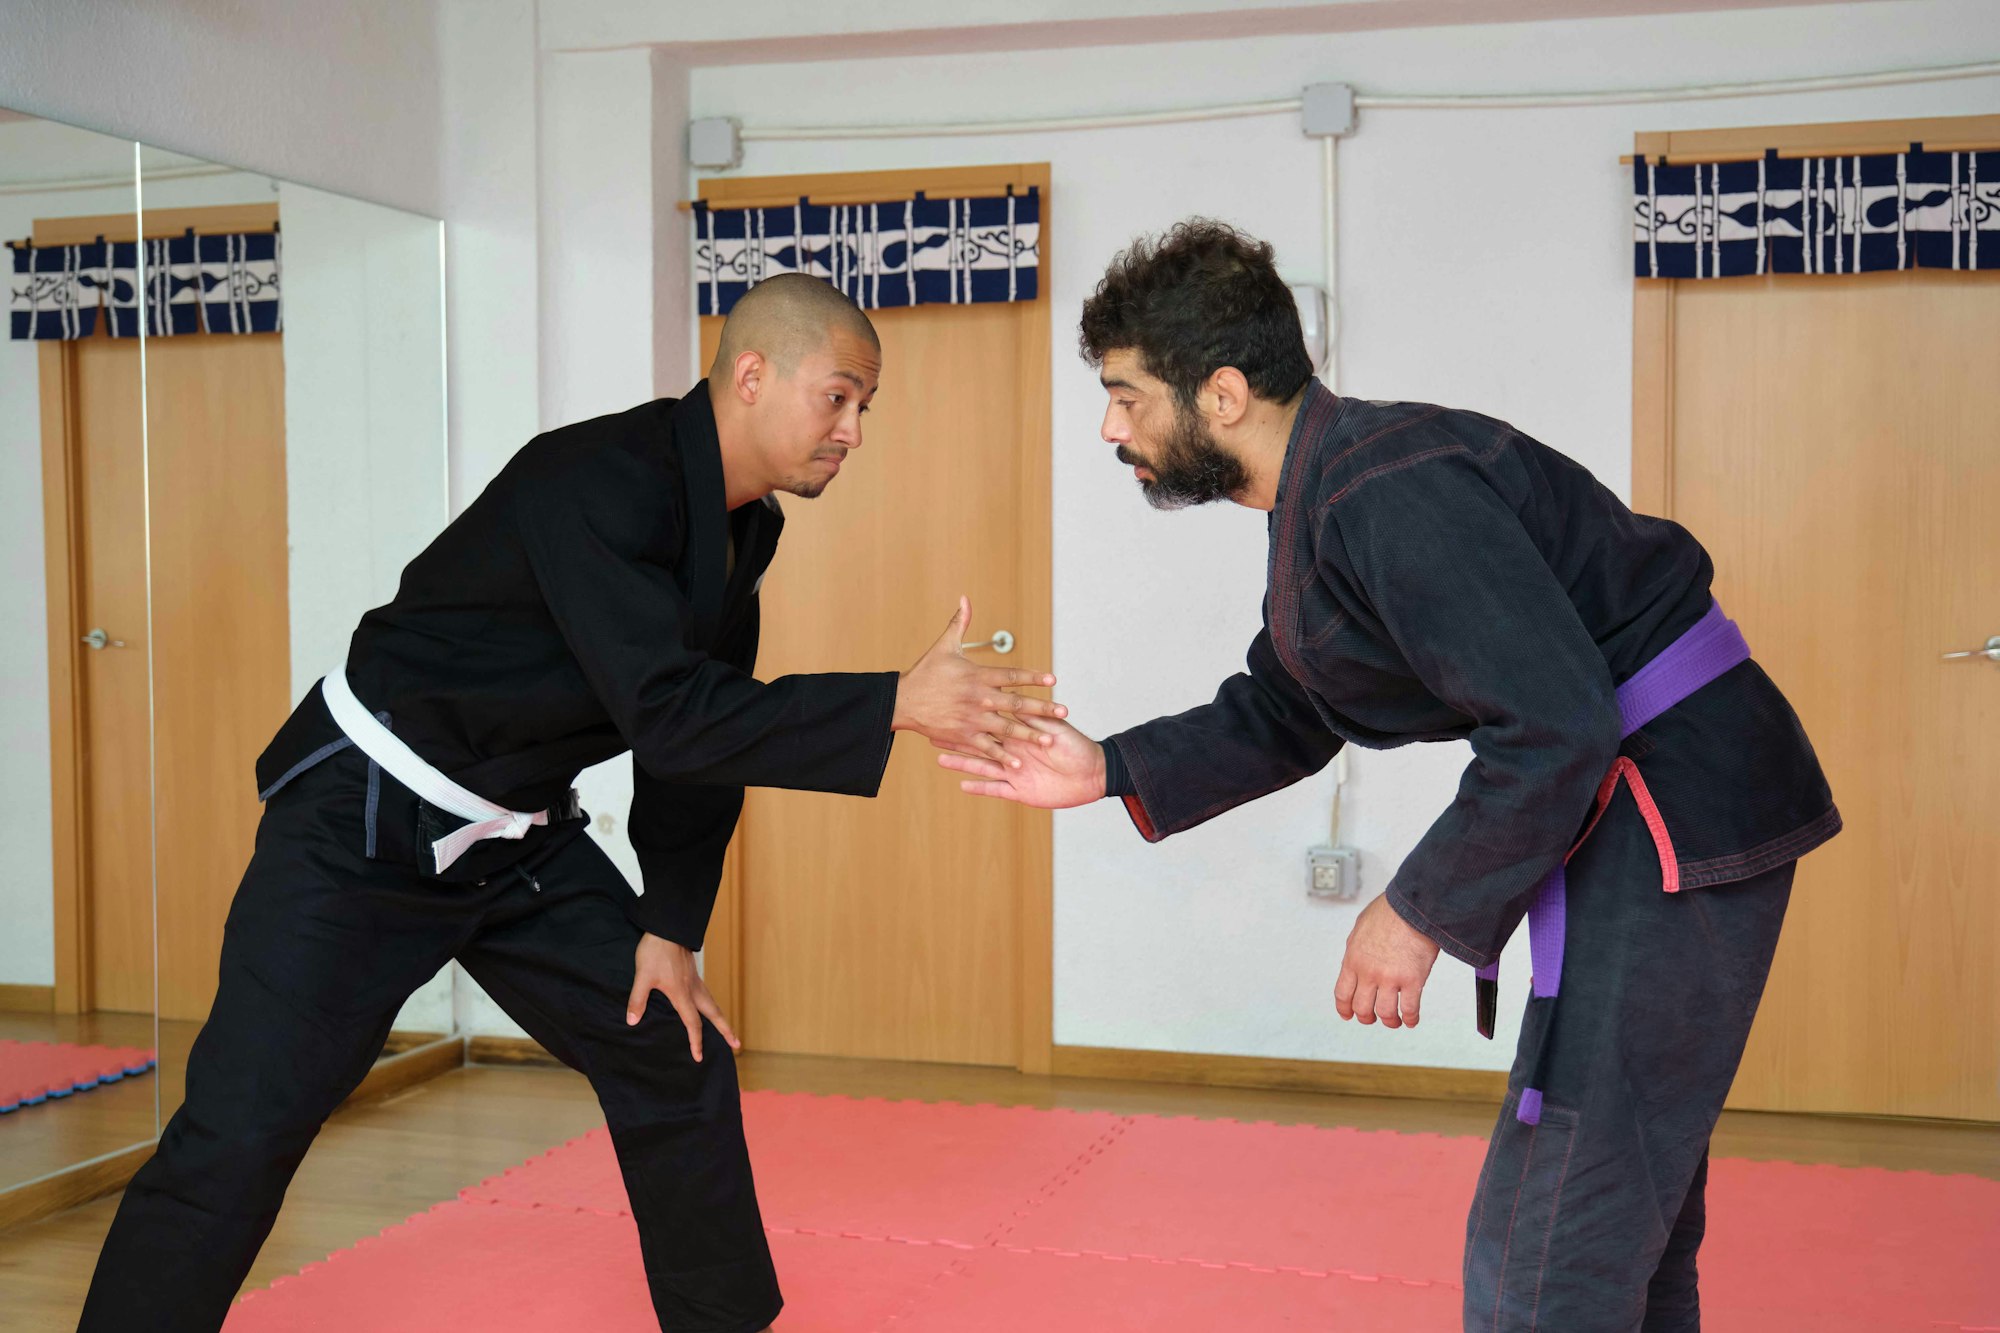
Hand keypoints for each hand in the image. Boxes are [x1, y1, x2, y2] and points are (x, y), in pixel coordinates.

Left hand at [626, 932, 740, 1062]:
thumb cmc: (656, 950)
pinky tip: (704, 1005)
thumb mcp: (643, 976)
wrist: (667, 927)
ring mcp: (694, 979)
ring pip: (712, 1003)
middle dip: (725, 1030)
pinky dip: (709, 1005)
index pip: (693, 1023)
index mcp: (682, 993)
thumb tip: (633, 1021)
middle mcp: (693, 988)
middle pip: (714, 1014)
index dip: (696, 1041)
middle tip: (736, 1044)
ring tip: (726, 1029)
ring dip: (719, 1018)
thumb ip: (638, 999)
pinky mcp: (692, 972)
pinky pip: (705, 993)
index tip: (699, 1057)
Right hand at [893, 596, 1066, 765]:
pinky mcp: (963, 736)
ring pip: (1007, 729)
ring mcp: (971, 719)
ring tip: (1049, 740)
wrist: (902, 701)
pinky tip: (1019, 763)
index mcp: (977, 675)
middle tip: (1064, 711)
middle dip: (1042, 708)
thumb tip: (965, 598)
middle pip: (1017, 704)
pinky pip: (987, 748)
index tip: (1053, 680)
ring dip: (1030, 735)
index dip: (1033, 677)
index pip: (1011, 675)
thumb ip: (959, 623)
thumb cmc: (925, 673)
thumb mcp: (944, 646)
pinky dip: (1003, 756)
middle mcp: (978, 698)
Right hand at [939, 716, 1107, 809]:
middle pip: (979, 744)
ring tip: (940, 759)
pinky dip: (980, 788)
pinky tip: (961, 785)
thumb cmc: (1077, 746)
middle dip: (956, 739)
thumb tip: (1013, 701)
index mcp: (1020, 735)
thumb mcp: (1053, 727)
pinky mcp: (1019, 791)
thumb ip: (1032, 718)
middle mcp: (1013, 753)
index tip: (951, 706)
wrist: (1093, 774)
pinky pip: (996, 789)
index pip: (990, 723)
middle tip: (932, 734)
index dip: (970, 716)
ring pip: (982, 767)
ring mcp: (1014, 773)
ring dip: (962, 763)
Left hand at [1333, 894, 1440, 1029]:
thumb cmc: (1390, 911)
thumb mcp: (1360, 928)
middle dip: (1366, 1017)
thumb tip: (1357, 958)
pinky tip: (1411, 1020)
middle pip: (1361, 1007)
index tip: (1347, 1014)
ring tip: (1394, 1021)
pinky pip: (1409, 1009)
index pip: (1342, 993)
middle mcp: (1368, 973)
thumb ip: (1357, 948)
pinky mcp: (1412, 981)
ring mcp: (1390, 978)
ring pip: (1384, 1013)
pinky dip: (1410, 1019)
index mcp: (1353, 959)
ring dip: (1389, 1021)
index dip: (1344, 1008)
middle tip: (1371, 1018)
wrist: (1413, 906)